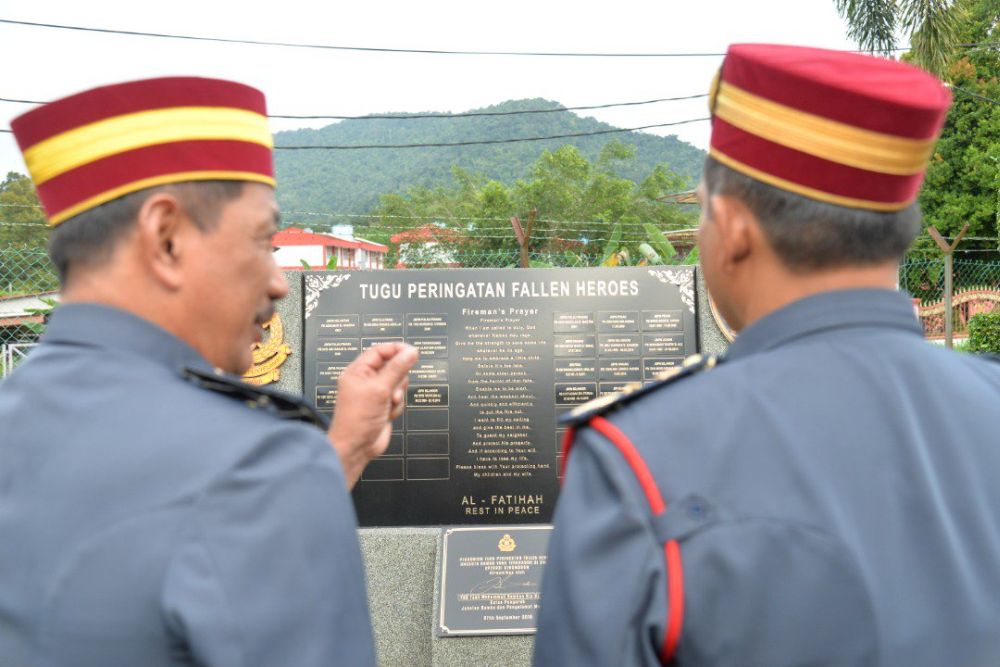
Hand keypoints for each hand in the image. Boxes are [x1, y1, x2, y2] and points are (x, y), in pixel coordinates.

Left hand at [328, 342, 417, 487]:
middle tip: (392, 389)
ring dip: (397, 395)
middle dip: (397, 379)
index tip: (412, 352)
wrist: (357, 447)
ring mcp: (375, 394)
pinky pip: (399, 398)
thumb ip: (397, 368)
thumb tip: (410, 352)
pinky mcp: (383, 406)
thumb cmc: (357, 420)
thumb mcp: (379, 389)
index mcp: (358, 371)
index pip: (380, 351)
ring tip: (388, 403)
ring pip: (398, 384)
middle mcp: (366, 380)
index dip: (396, 350)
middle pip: (392, 367)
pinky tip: (388, 414)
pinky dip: (397, 406)